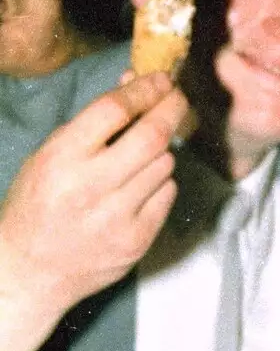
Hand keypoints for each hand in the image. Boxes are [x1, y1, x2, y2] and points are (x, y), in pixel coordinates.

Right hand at [0, 74, 187, 329]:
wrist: (31, 270)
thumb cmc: (38, 206)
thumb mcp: (49, 155)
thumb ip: (93, 123)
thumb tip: (134, 83)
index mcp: (62, 158)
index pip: (114, 110)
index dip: (144, 89)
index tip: (161, 79)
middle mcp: (90, 186)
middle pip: (152, 136)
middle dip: (172, 109)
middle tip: (177, 99)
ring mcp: (117, 217)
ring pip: (165, 164)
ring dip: (163, 150)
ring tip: (145, 153)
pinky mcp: (137, 240)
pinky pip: (167, 195)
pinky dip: (161, 182)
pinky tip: (142, 185)